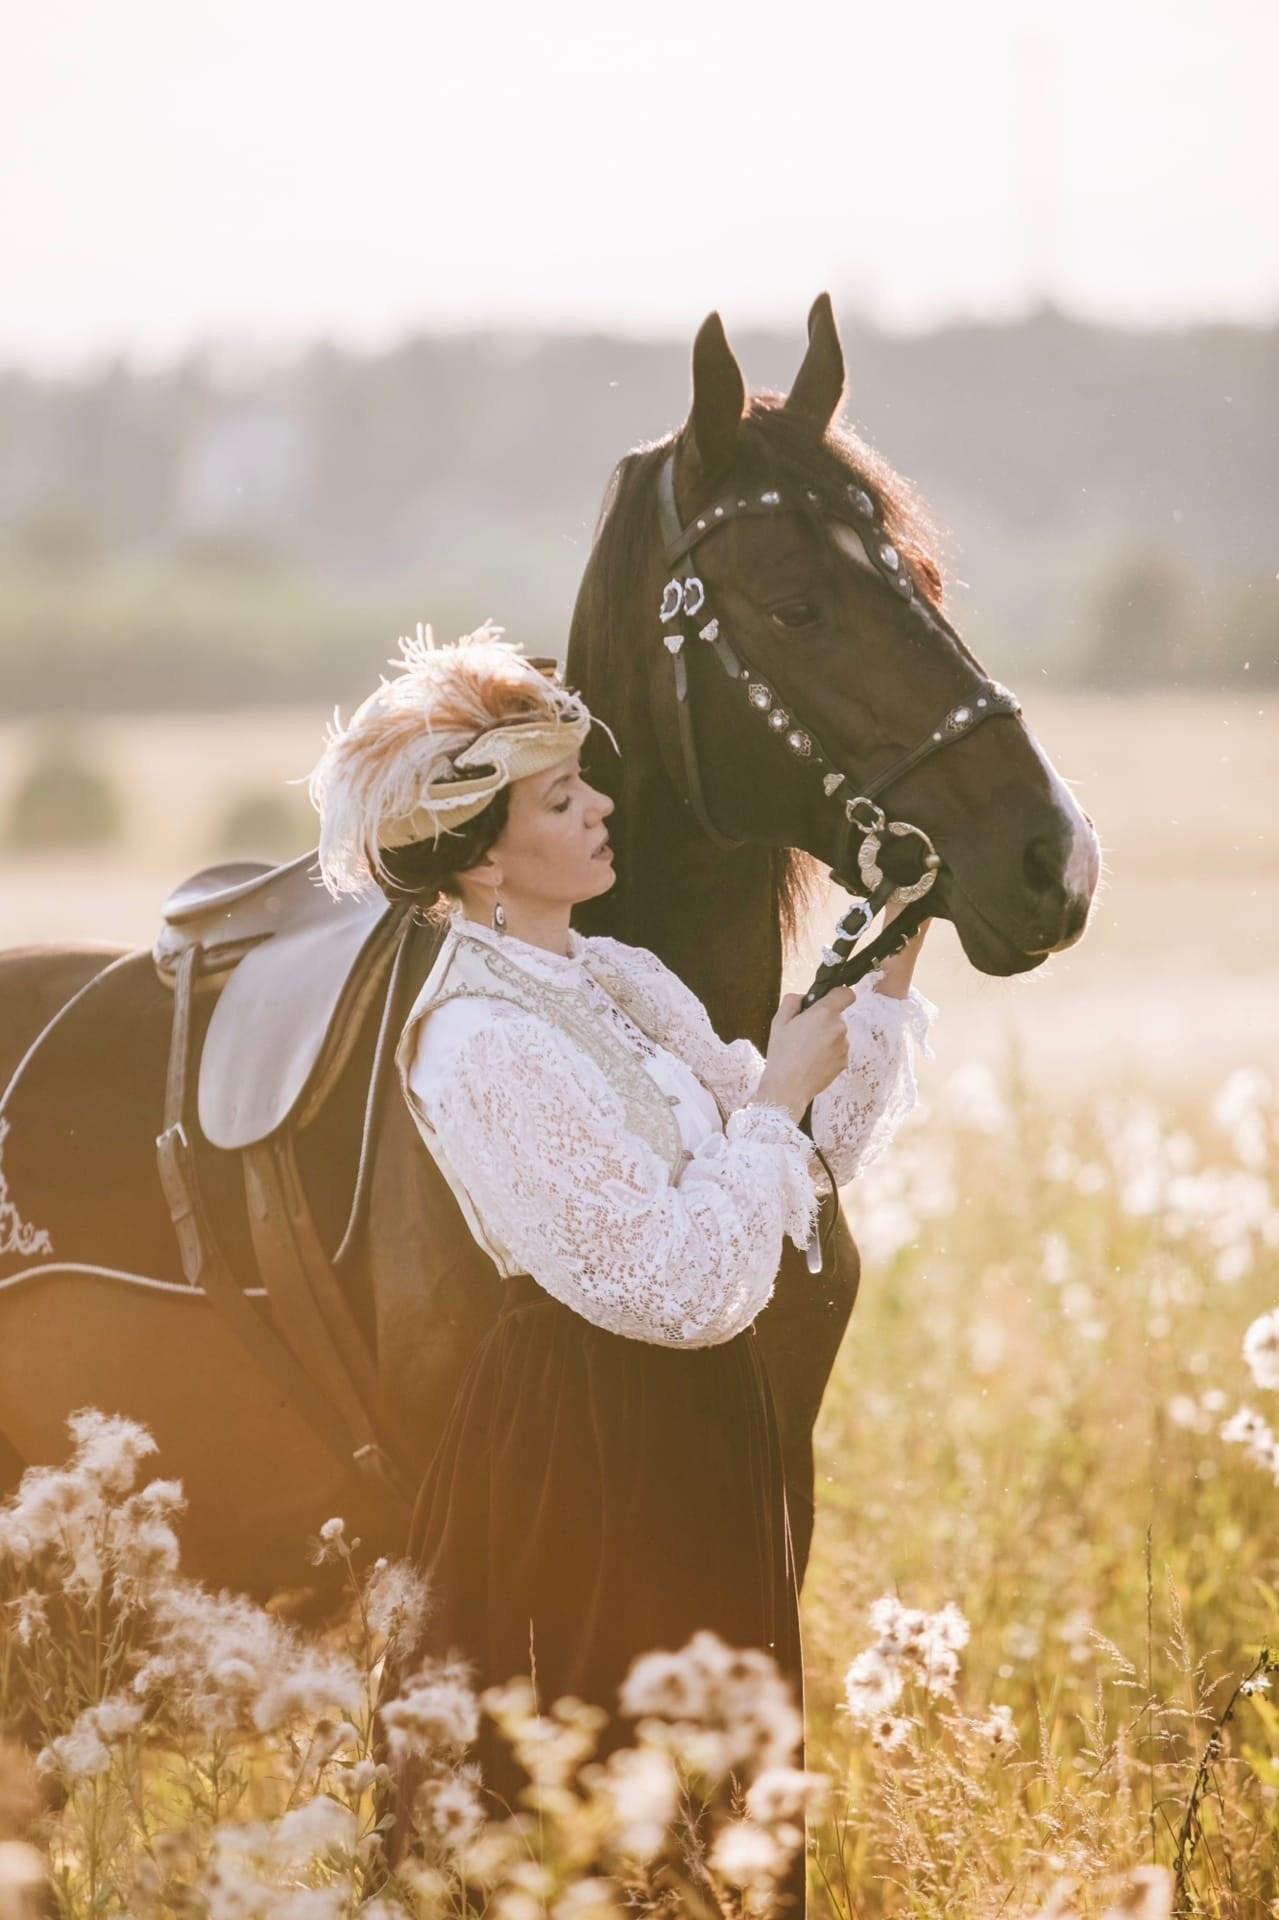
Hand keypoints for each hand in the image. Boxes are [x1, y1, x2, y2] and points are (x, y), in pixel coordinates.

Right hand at [751, 985, 858, 1124]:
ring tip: (806, 1051)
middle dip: (823, 1021)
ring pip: (837, 1034)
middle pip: (837, 1016)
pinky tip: (812, 1061)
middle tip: (803, 1033)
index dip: (838, 994)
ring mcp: (844, 1046)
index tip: (828, 1000)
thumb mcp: (779, 1022)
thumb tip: (803, 997)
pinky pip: (838, 1050)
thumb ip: (792, 1001)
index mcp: (824, 1013)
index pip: (846, 993)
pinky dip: (828, 1053)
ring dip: (826, 1038)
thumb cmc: (782, 1054)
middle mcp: (839, 1028)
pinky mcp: (844, 1062)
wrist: (788, 1088)